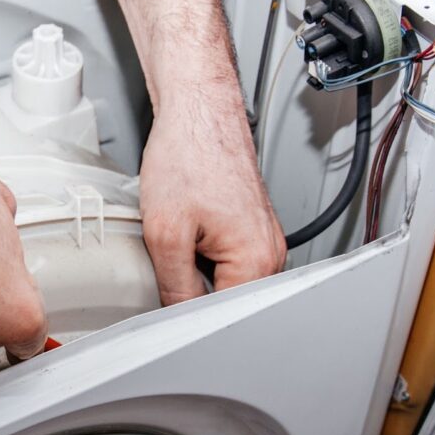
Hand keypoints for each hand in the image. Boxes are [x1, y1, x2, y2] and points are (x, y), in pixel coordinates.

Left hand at [83, 0, 286, 304]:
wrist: (197, 111)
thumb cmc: (189, 155)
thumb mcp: (166, 234)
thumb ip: (174, 287)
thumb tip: (174, 321)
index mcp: (257, 261)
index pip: (223, 319)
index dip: (187, 323)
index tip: (164, 321)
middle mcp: (270, 255)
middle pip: (227, 306)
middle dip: (193, 300)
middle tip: (165, 278)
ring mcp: (262, 243)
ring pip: (223, 285)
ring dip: (195, 278)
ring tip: (177, 248)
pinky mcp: (249, 232)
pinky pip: (224, 264)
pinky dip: (199, 258)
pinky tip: (184, 237)